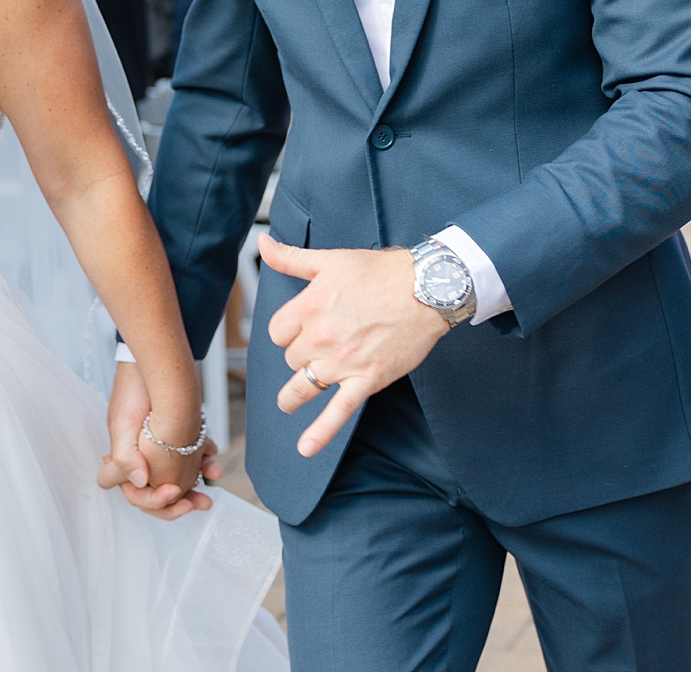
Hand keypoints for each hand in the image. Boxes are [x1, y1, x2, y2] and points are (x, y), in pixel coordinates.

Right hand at [97, 360, 220, 518]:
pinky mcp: (175, 435)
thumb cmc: (134, 389)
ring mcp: (160, 447)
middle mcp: (142, 458)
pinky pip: (190, 455)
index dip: (153, 501)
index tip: (172, 492)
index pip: (137, 494)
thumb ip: (125, 457)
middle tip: (202, 502)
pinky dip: (203, 458)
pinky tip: (213, 455)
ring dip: (198, 481)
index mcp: (125, 460)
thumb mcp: (122, 424)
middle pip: (160, 491)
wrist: (153, 358)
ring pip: (179, 476)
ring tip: (215, 478)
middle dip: (181, 500)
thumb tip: (140, 481)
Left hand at [260, 237, 447, 457]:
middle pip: (291, 358)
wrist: (427, 289)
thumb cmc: (382, 272)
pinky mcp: (366, 380)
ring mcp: (343, 362)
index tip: (300, 328)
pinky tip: (306, 447)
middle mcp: (321, 337)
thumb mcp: (331, 260)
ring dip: (292, 396)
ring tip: (288, 402)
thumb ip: (291, 257)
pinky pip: (338, 412)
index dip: (288, 330)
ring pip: (302, 385)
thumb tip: (262, 243)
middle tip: (319, 346)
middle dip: (301, 353)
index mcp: (309, 306)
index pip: (277, 331)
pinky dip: (320, 432)